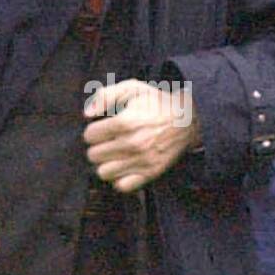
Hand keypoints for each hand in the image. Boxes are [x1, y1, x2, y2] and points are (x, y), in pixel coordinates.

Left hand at [83, 78, 201, 192]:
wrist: (187, 119)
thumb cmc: (156, 102)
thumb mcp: (132, 88)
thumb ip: (106, 96)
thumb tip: (87, 114)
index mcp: (125, 122)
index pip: (89, 136)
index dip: (94, 130)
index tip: (103, 128)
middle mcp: (132, 144)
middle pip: (93, 155)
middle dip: (98, 146)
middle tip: (108, 141)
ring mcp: (142, 160)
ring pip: (104, 172)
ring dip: (106, 163)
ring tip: (114, 155)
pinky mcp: (151, 173)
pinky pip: (122, 186)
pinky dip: (119, 178)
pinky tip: (123, 167)